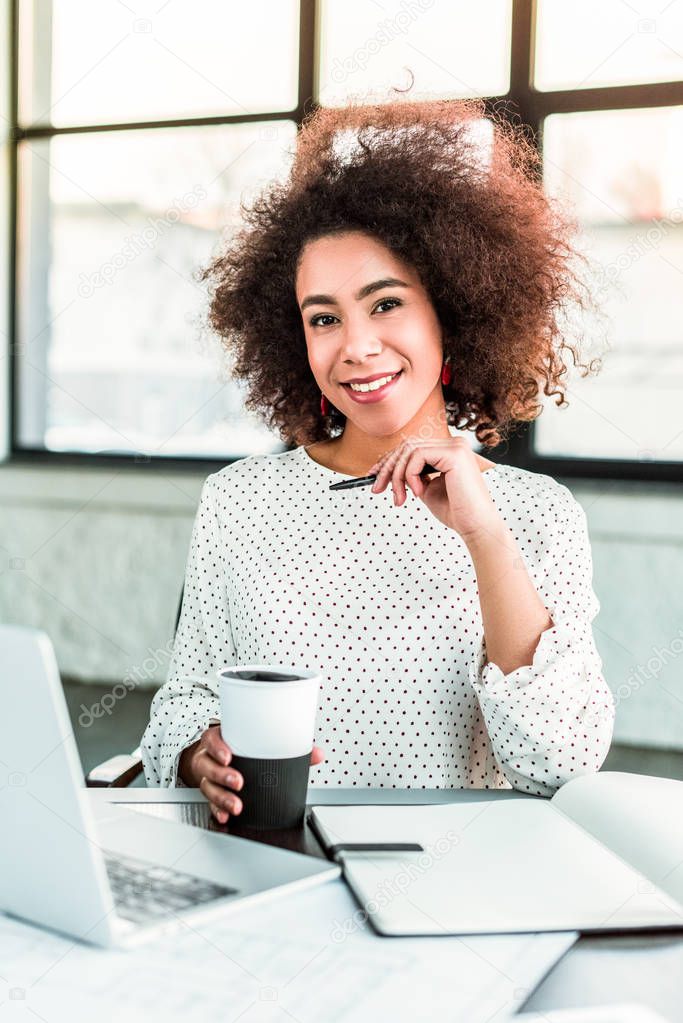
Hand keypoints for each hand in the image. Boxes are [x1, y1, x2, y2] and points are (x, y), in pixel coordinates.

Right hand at [179, 724, 324, 824]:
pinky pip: (210, 803)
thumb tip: (316, 754)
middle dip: (222, 776)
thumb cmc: (239, 748)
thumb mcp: (255, 741)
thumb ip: (287, 747)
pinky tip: (225, 816)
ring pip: (208, 787)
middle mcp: (210, 757)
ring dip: (221, 798)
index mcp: (220, 740)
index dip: (218, 748)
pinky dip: (217, 810)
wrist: (215, 756)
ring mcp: (208, 776)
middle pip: (209, 766)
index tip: (228, 756)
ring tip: (236, 806)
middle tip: (238, 783)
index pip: (213, 740)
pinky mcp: (210, 792)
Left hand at [368, 437, 501, 542]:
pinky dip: (410, 476)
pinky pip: (417, 456)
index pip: (411, 447)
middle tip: (377, 489)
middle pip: (407, 445)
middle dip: (388, 468)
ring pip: (409, 450)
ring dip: (397, 476)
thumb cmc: (455, 512)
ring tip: (399, 498)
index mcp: (449, 450)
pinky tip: (418, 493)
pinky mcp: (454, 453)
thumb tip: (388, 469)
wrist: (476, 526)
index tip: (374, 476)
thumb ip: (413, 476)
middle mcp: (454, 444)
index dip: (390, 460)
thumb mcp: (427, 489)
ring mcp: (455, 446)